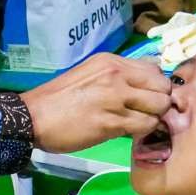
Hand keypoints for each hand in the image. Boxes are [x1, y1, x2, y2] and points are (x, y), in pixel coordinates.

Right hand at [20, 53, 169, 152]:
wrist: (32, 118)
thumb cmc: (59, 99)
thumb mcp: (90, 74)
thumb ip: (117, 76)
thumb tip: (146, 83)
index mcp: (110, 62)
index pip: (154, 69)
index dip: (155, 86)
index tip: (146, 98)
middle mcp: (116, 75)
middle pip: (162, 87)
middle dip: (159, 102)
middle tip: (146, 113)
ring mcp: (115, 98)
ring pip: (159, 107)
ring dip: (152, 118)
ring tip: (136, 123)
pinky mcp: (111, 122)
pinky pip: (145, 125)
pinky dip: (143, 131)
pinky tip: (128, 132)